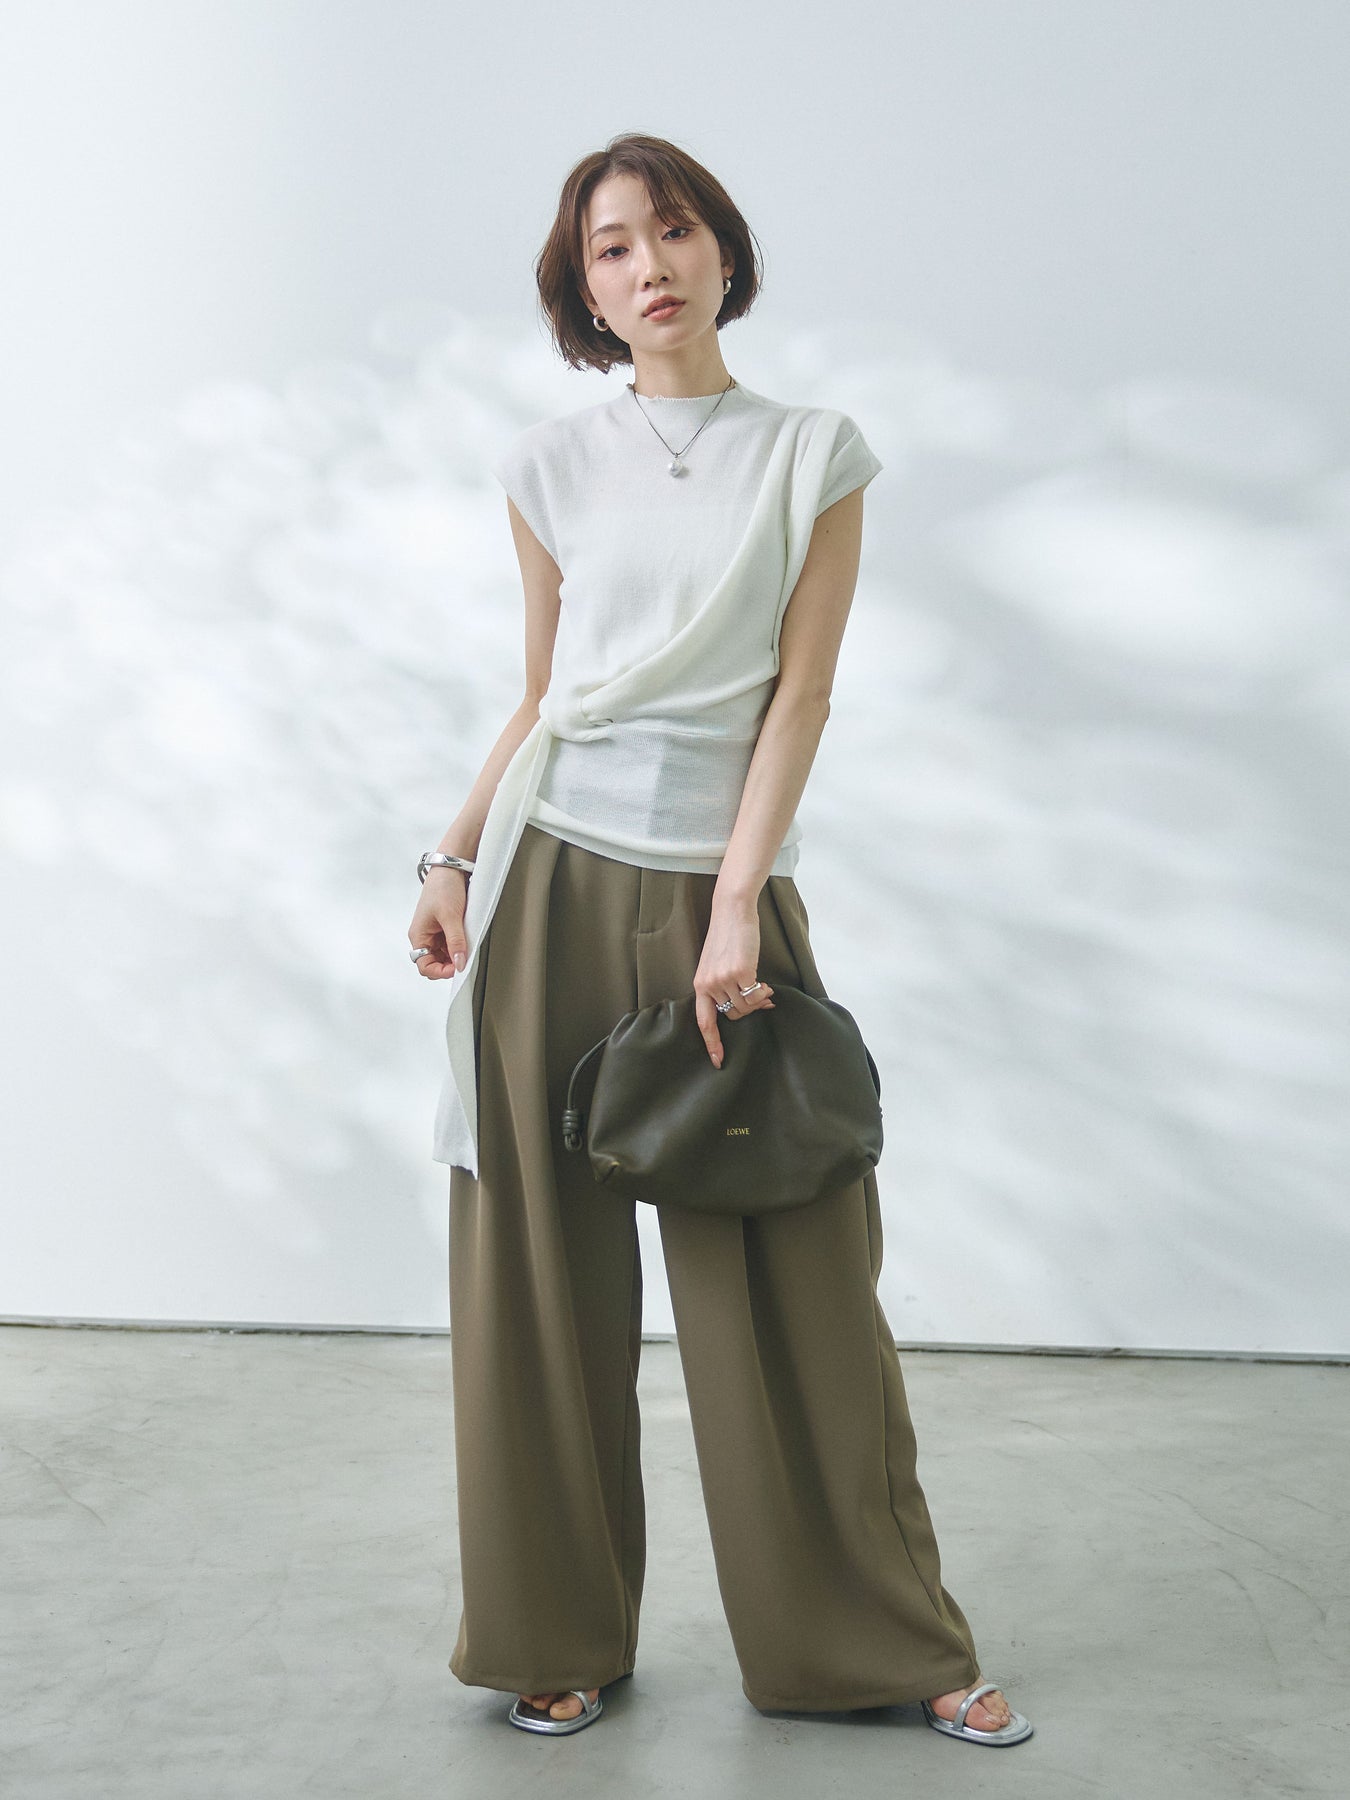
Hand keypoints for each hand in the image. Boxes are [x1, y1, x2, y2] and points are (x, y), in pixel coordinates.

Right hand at [409, 867, 468, 979]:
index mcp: (418, 935)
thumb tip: (460, 964)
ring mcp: (436, 933)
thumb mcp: (450, 916)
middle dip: (449, 965)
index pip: (424, 966)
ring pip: (445, 955)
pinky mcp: (446, 928)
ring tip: (468, 949)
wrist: (451, 868)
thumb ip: (455, 942)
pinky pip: (452, 945)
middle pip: (435, 963)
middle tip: (466, 961)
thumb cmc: (443, 888)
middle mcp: (425, 936)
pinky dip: (460, 947)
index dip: (440, 971)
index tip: (457, 969)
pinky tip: (469, 942)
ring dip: (456, 956)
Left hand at [693, 899, 774, 1065]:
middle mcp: (709, 984)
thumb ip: (727, 986)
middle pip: (733, 1015)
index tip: (717, 1062)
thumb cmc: (727, 937)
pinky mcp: (741, 972)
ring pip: (746, 1007)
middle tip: (761, 997)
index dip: (711, 1043)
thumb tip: (756, 1007)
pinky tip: (766, 984)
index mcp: (700, 985)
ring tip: (762, 986)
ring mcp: (724, 979)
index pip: (704, 1021)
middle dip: (748, 1009)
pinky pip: (757, 996)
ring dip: (758, 1001)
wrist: (732, 912)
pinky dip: (764, 993)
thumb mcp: (717, 964)